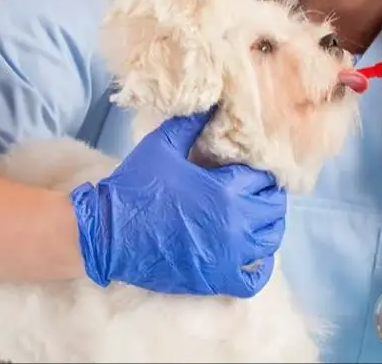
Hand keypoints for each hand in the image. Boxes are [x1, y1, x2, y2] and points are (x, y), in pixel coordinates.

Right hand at [70, 108, 286, 296]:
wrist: (108, 233)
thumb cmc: (136, 187)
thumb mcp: (162, 146)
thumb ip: (190, 124)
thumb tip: (211, 103)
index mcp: (227, 191)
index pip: (265, 178)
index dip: (261, 170)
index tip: (251, 167)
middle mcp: (236, 226)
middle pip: (273, 209)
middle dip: (267, 195)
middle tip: (252, 188)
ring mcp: (229, 256)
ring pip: (270, 241)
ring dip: (267, 225)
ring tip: (252, 215)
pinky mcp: (216, 278)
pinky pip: (254, 278)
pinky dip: (259, 266)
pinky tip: (251, 253)